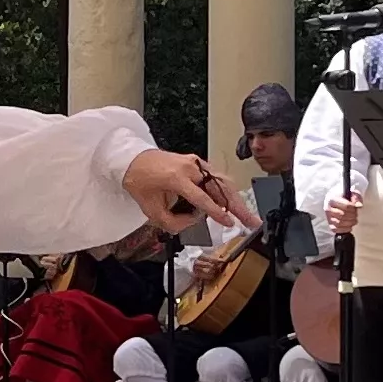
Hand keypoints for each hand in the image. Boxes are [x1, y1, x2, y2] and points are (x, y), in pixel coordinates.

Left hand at [124, 150, 257, 235]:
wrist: (131, 158)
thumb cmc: (138, 180)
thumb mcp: (148, 207)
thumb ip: (171, 221)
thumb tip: (192, 223)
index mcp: (176, 177)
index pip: (202, 198)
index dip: (217, 213)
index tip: (229, 223)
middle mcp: (189, 167)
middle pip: (221, 188)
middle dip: (238, 207)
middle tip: (251, 222)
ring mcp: (194, 163)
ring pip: (222, 182)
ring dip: (235, 200)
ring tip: (246, 216)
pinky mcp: (196, 163)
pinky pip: (216, 178)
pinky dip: (226, 191)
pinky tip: (232, 204)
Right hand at [323, 193, 361, 238]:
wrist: (338, 199)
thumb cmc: (346, 197)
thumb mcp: (352, 193)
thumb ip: (357, 197)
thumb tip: (359, 205)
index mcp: (332, 199)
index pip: (346, 206)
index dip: (353, 208)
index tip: (355, 207)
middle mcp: (328, 208)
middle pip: (343, 215)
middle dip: (352, 215)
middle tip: (355, 214)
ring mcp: (328, 217)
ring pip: (339, 223)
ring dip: (350, 222)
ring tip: (354, 219)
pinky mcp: (330, 225)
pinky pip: (336, 230)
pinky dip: (345, 229)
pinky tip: (349, 225)